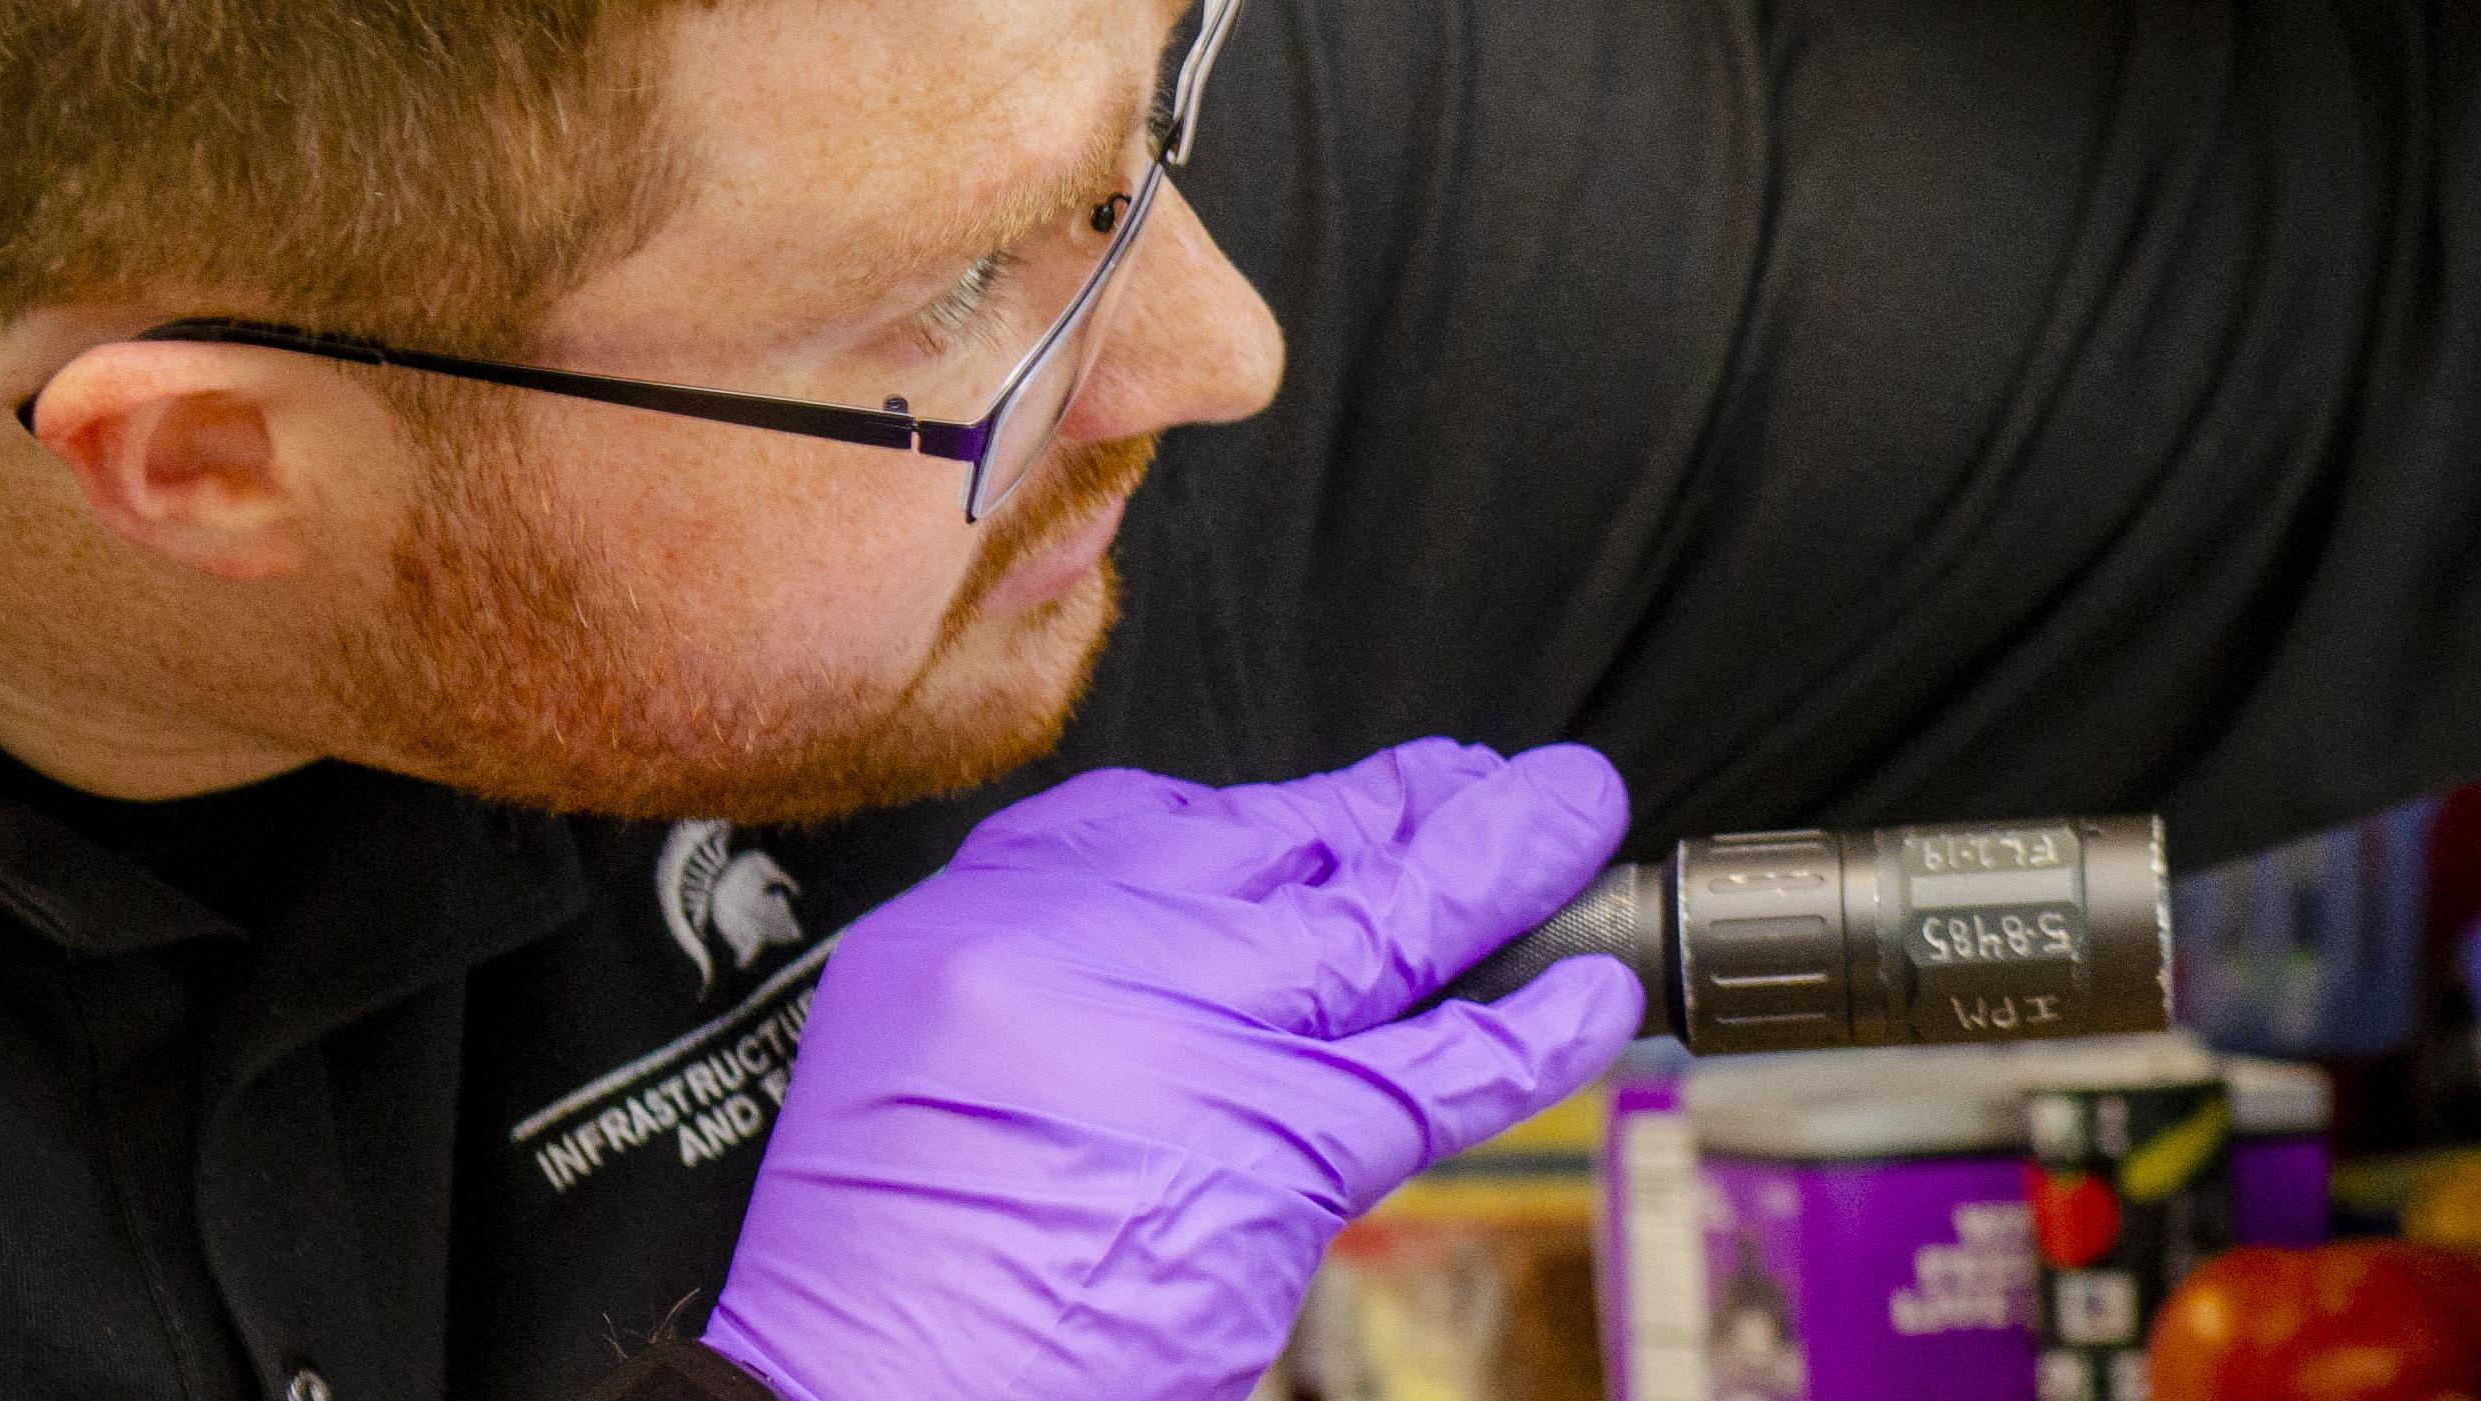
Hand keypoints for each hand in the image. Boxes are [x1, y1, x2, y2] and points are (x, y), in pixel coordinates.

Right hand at [698, 739, 1647, 1400]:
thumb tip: (1222, 961)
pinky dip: (1531, 1031)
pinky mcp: (1269, 1143)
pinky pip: (1436, 1067)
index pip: (1145, 817)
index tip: (1347, 800)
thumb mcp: (931, 1081)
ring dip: (1499, 866)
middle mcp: (1072, 955)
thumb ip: (1067, 998)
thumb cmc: (892, 1285)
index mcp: (969, 929)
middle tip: (1492, 784)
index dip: (1277, 809)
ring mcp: (1177, 1037)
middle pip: (1281, 844)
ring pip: (1381, 923)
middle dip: (1406, 809)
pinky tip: (1588, 997)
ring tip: (1575, 824)